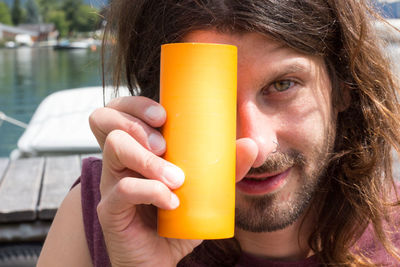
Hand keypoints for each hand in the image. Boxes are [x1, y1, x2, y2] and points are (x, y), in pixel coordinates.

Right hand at [89, 96, 256, 265]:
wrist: (162, 258)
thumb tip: (250, 145)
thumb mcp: (205, 191)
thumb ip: (224, 170)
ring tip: (176, 178)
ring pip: (115, 149)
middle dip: (138, 127)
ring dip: (147, 158)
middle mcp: (121, 162)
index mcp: (139, 150)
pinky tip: (171, 201)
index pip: (123, 110)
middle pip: (109, 123)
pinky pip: (121, 189)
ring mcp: (111, 183)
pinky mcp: (110, 209)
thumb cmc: (179, 220)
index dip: (137, 105)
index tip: (163, 116)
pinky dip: (150, 190)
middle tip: (166, 147)